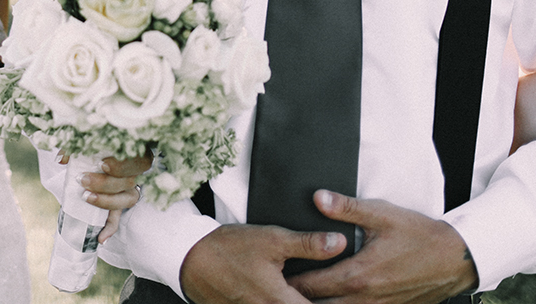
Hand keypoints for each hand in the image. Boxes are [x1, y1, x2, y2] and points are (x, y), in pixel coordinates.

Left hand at [69, 152, 151, 242]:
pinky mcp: (117, 206)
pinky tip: (101, 239)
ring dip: (106, 201)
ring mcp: (128, 191)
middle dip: (105, 183)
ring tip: (86, 198)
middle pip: (128, 182)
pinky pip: (117, 219)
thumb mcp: (87, 147)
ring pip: (126, 200)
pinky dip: (109, 229)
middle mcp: (134, 174)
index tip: (102, 164)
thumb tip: (61, 159)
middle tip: (83, 180)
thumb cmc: (95, 151)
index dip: (121, 165)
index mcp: (132, 156)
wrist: (95, 161)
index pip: (136, 161)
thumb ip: (76, 149)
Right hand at [179, 223, 346, 303]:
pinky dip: (278, 303)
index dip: (335, 303)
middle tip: (333, 294)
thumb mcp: (271, 239)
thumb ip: (308, 244)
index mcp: (281, 302)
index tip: (347, 296)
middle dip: (319, 302)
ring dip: (298, 302)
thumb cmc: (227, 248)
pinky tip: (283, 295)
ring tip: (310, 294)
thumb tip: (340, 243)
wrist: (188, 259)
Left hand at [289, 190, 478, 303]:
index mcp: (357, 275)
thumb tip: (317, 198)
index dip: (288, 282)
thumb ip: (346, 208)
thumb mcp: (381, 215)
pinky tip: (333, 298)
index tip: (271, 275)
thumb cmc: (419, 235)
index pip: (310, 285)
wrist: (456, 259)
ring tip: (299, 294)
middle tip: (277, 288)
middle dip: (297, 297)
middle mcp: (365, 298)